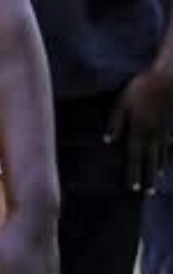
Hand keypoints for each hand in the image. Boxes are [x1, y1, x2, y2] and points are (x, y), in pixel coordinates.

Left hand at [107, 62, 172, 190]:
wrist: (169, 78)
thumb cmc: (142, 88)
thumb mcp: (123, 103)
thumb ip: (116, 122)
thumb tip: (108, 141)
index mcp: (138, 131)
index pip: (135, 157)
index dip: (133, 173)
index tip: (132, 189)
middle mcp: (152, 135)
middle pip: (149, 161)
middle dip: (147, 179)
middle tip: (148, 195)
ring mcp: (163, 130)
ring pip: (160, 154)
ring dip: (156, 169)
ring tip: (155, 182)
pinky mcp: (170, 123)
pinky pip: (167, 143)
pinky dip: (166, 153)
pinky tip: (165, 159)